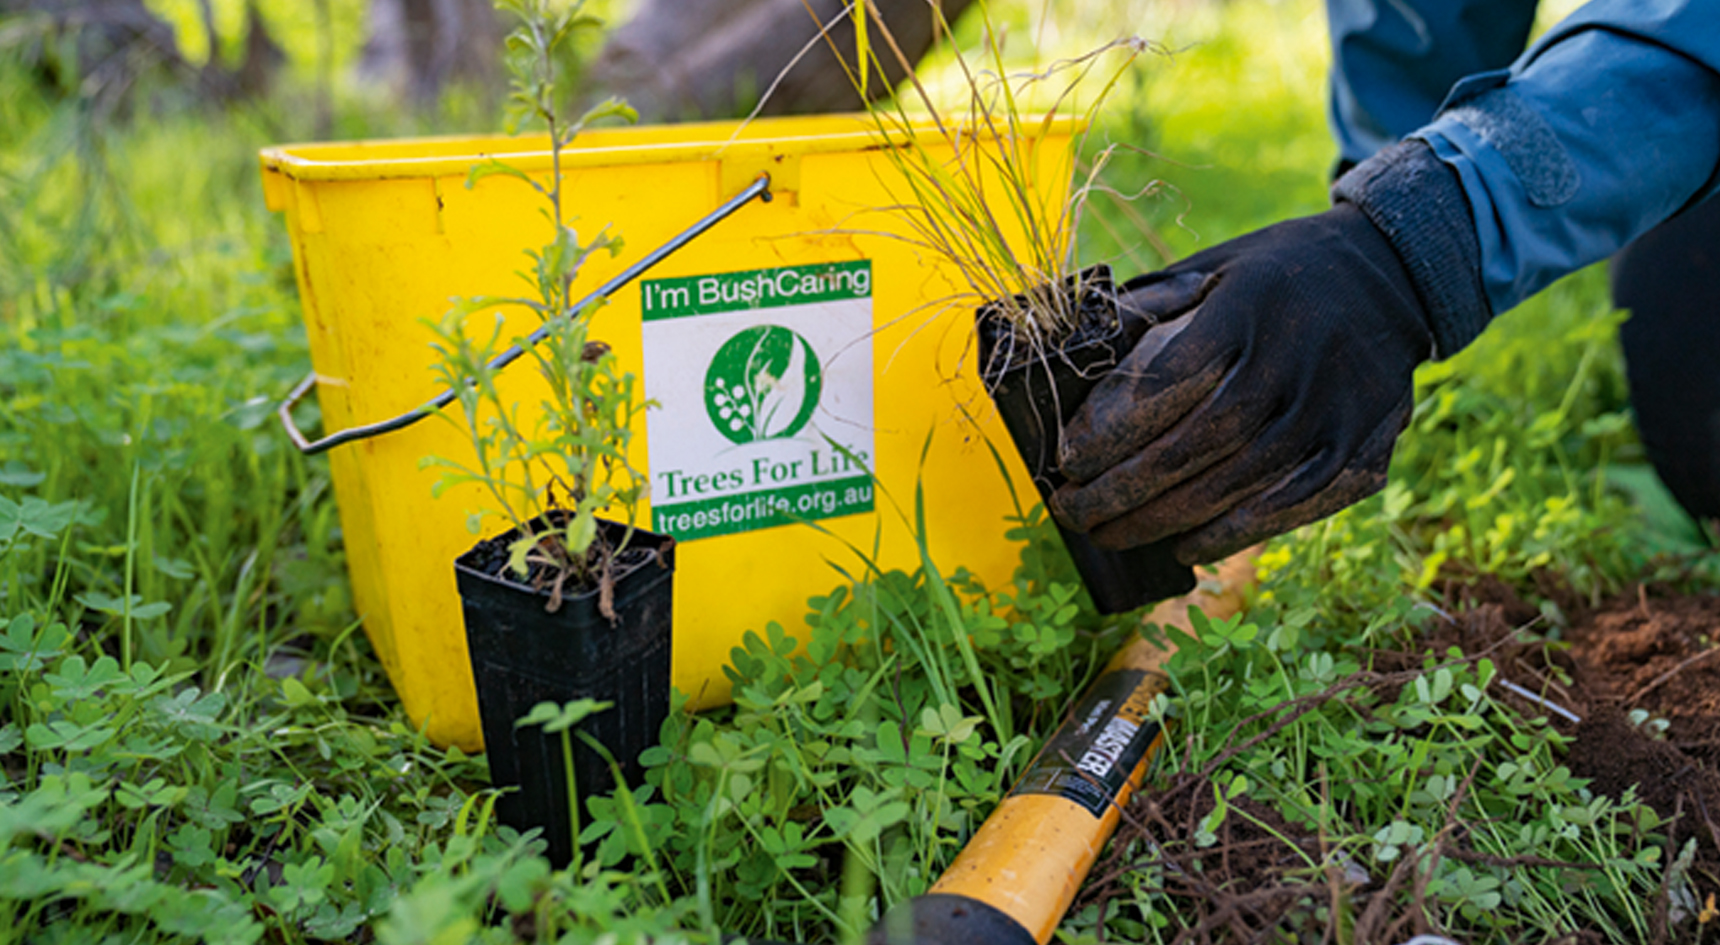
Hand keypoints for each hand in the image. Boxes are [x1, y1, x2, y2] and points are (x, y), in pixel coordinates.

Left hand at [1049, 203, 1434, 564]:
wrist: (1390, 276)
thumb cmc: (1273, 276)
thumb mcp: (1212, 268)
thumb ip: (1150, 309)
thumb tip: (1075, 355)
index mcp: (1246, 306)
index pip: (1167, 381)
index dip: (1112, 429)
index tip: (1068, 460)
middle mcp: (1294, 358)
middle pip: (1195, 443)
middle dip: (1123, 488)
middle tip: (1073, 510)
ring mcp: (1334, 408)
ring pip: (1236, 483)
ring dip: (1163, 519)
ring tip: (1111, 533)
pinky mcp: (1362, 446)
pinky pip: (1290, 505)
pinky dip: (1232, 532)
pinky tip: (1185, 545)